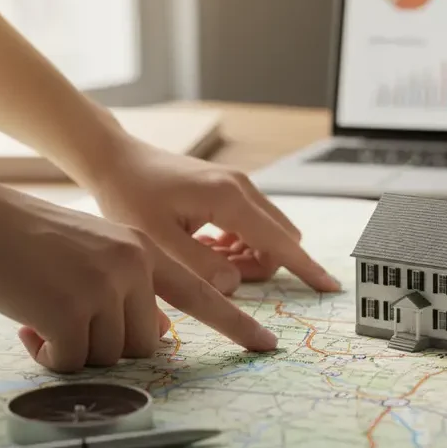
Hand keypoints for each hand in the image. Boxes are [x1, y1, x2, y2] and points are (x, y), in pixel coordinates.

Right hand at [0, 173, 276, 372]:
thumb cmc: (35, 239)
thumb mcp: (99, 252)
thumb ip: (133, 289)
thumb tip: (159, 336)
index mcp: (145, 249)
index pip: (202, 294)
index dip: (236, 324)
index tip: (268, 346)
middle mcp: (133, 264)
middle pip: (146, 343)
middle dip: (109, 344)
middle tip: (68, 317)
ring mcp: (102, 286)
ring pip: (109, 356)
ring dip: (74, 348)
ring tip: (43, 312)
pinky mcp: (68, 309)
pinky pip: (72, 362)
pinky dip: (48, 355)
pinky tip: (27, 323)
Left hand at [85, 127, 339, 295]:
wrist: (116, 159)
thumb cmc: (129, 197)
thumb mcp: (156, 239)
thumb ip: (199, 264)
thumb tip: (235, 284)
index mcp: (230, 199)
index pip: (280, 242)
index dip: (306, 269)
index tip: (330, 287)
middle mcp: (242, 188)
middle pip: (280, 239)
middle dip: (262, 266)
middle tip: (218, 274)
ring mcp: (238, 185)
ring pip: (267, 232)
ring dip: (248, 255)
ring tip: (204, 259)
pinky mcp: (230, 187)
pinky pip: (252, 223)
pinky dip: (240, 243)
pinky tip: (206, 247)